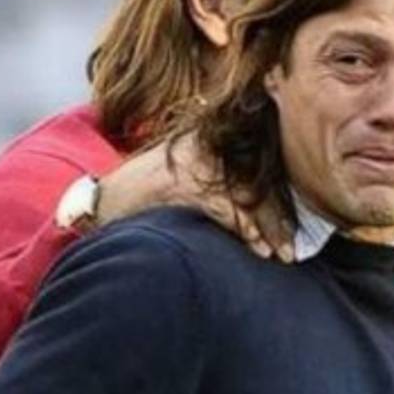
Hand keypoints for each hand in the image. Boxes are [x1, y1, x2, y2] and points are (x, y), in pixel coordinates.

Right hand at [95, 134, 293, 261]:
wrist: (100, 201)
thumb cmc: (143, 195)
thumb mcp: (182, 176)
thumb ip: (217, 182)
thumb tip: (256, 206)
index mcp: (206, 139)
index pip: (253, 167)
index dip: (276, 200)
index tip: (294, 226)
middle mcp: (203, 144)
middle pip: (255, 181)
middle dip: (278, 217)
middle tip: (293, 249)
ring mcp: (193, 163)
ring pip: (247, 195)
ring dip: (268, 228)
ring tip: (282, 253)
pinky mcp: (184, 185)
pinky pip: (227, 208)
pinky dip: (246, 229)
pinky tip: (257, 247)